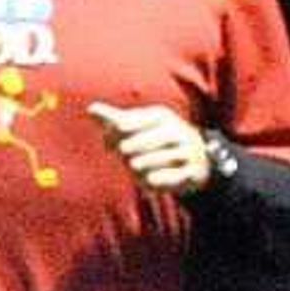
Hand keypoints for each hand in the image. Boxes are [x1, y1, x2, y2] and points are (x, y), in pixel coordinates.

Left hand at [86, 100, 220, 195]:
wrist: (197, 158)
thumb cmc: (157, 139)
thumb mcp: (139, 127)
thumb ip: (115, 120)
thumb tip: (91, 109)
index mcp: (160, 116)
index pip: (126, 124)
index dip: (113, 134)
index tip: (110, 143)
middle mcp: (175, 130)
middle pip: (135, 144)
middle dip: (125, 152)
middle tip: (125, 155)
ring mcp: (186, 151)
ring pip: (148, 162)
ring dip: (138, 167)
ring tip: (137, 167)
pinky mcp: (191, 171)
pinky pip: (165, 179)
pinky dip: (154, 181)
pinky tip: (151, 180)